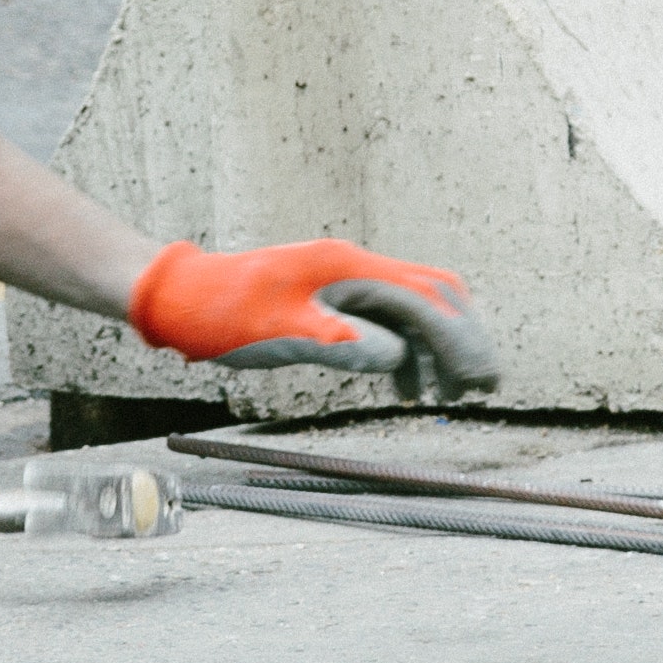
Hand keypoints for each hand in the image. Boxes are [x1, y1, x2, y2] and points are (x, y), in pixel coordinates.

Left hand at [130, 238, 502, 402]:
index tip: (481, 380)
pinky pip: (386, 318)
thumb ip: (338, 342)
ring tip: (448, 395)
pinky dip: (406, 350)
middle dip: (462, 339)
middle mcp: (352, 266)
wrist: (180, 297)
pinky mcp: (331, 297)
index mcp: (347, 269)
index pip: (424, 299)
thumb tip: (396, 356)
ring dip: (437, 348)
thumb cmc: (222, 314)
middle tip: (483, 386)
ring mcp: (343, 279)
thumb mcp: (278, 332)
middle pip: (430, 295)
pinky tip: (404, 385)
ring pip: (412, 308)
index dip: (460, 340)